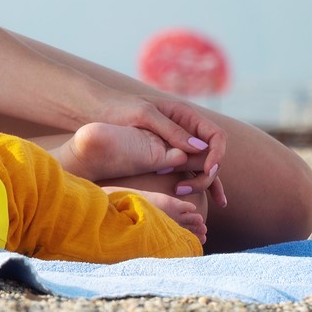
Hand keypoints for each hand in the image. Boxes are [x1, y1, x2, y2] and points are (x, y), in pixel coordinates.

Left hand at [94, 93, 226, 204]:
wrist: (95, 114)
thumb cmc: (118, 109)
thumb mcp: (144, 115)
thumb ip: (170, 130)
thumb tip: (199, 147)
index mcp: (185, 115)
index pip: (216, 136)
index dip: (217, 154)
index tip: (206, 170)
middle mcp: (186, 131)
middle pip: (212, 155)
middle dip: (206, 173)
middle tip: (183, 188)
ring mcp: (178, 146)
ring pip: (203, 166)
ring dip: (202, 183)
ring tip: (182, 194)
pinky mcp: (167, 158)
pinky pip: (190, 172)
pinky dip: (199, 184)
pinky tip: (212, 203)